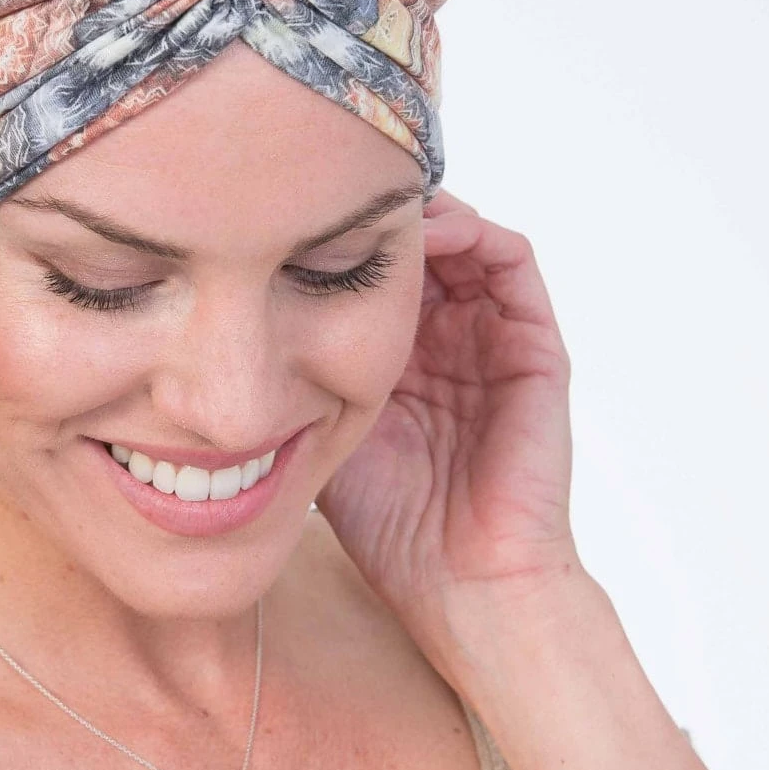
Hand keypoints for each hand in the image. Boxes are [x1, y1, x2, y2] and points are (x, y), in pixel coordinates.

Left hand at [315, 188, 582, 670]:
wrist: (458, 582)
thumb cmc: (388, 523)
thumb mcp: (322, 432)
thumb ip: (295, 380)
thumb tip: (233, 324)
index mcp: (401, 359)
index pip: (374, 274)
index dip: (340, 238)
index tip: (294, 214)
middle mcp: (449, 341)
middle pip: (421, 248)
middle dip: (381, 214)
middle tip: (337, 186)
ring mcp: (493, 342)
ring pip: (466, 242)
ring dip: (426, 213)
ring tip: (379, 202)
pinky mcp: (535, 350)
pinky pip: (513, 265)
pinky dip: (475, 234)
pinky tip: (429, 231)